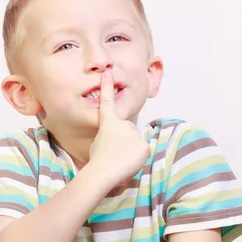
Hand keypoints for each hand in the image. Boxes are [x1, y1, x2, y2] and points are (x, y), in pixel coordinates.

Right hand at [89, 69, 150, 186]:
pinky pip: (143, 152)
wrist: (103, 170)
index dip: (107, 85)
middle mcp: (123, 123)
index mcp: (108, 122)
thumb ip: (108, 136)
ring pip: (136, 142)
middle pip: (128, 131)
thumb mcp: (98, 143)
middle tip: (115, 153)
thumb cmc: (97, 160)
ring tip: (120, 159)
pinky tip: (129, 162)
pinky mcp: (144, 145)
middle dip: (125, 141)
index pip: (107, 101)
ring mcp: (135, 133)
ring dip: (131, 151)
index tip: (108, 71)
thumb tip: (115, 141)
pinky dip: (137, 158)